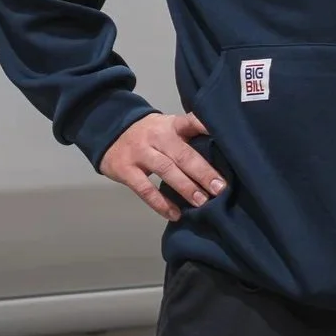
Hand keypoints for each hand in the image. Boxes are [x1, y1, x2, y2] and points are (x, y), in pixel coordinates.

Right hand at [98, 112, 224, 221]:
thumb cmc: (150, 133)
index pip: (191, 122)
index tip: (226, 138)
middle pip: (182, 153)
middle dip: (203, 172)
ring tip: (202, 202)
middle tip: (220, 188)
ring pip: (166, 170)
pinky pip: (145, 189)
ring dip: (185, 187)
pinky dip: (161, 203)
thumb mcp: (168, 127)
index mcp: (171, 125)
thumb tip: (220, 158)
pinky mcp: (126, 170)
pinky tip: (175, 214)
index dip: (206, 128)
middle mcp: (157, 136)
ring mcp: (140, 152)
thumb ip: (189, 138)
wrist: (109, 130)